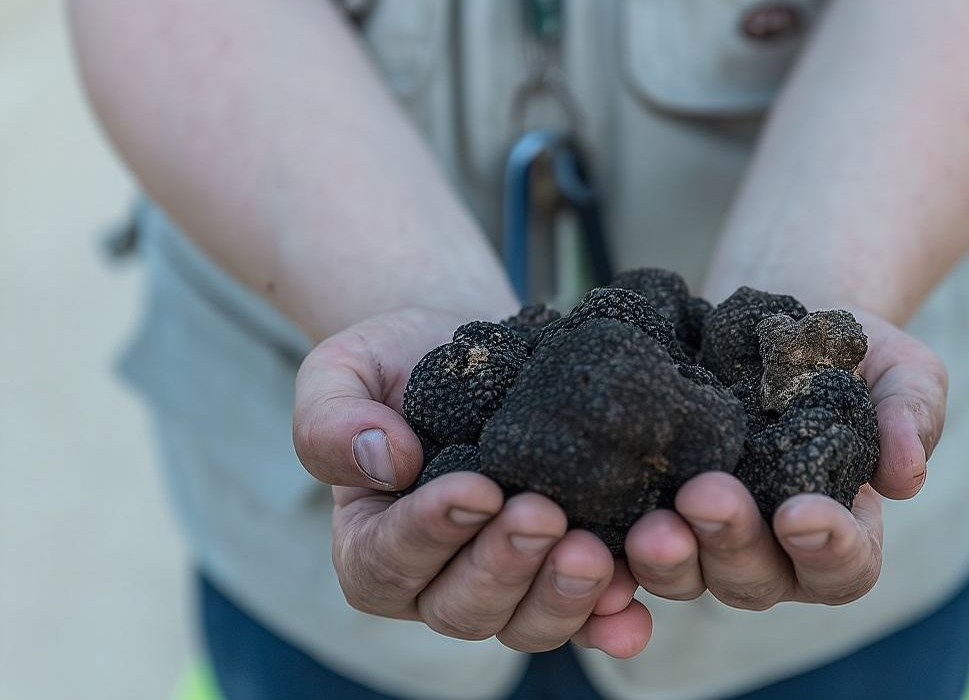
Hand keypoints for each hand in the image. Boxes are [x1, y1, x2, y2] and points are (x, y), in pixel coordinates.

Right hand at [293, 307, 652, 656]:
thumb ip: (331, 420)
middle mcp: (435, 583)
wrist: (472, 349)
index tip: (476, 489)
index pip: (388, 560)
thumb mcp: (341, 372)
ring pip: (525, 624)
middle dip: (505, 566)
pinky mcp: (562, 575)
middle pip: (462, 607)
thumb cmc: (397, 364)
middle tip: (545, 516)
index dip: (431, 531)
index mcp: (369, 546)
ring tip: (593, 554)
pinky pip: (586, 619)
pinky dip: (609, 622)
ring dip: (562, 598)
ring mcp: (506, 587)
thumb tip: (384, 460)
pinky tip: (633, 609)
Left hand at [625, 310, 945, 608]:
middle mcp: (772, 550)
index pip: (845, 565)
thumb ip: (913, 415)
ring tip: (651, 521)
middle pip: (756, 580)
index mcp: (842, 531)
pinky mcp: (652, 510)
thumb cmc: (847, 355)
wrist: (771, 324)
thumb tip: (907, 472)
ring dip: (668, 557)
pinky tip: (592, 533)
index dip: (828, 549)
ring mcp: (706, 537)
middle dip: (732, 544)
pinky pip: (628, 550)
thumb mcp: (900, 371)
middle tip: (707, 497)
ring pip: (687, 575)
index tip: (802, 514)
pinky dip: (612, 554)